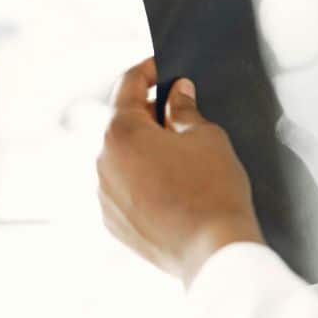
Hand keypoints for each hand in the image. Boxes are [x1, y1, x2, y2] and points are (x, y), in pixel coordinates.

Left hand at [96, 58, 263, 285]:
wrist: (215, 250)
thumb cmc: (214, 190)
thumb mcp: (207, 136)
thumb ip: (185, 109)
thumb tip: (177, 93)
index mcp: (121, 133)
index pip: (129, 86)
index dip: (148, 71)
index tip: (162, 67)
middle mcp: (103, 162)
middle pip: (123, 124)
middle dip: (151, 115)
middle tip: (184, 114)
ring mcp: (105, 196)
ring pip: (123, 159)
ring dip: (147, 151)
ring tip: (183, 159)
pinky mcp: (114, 223)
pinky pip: (125, 190)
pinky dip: (144, 181)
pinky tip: (175, 188)